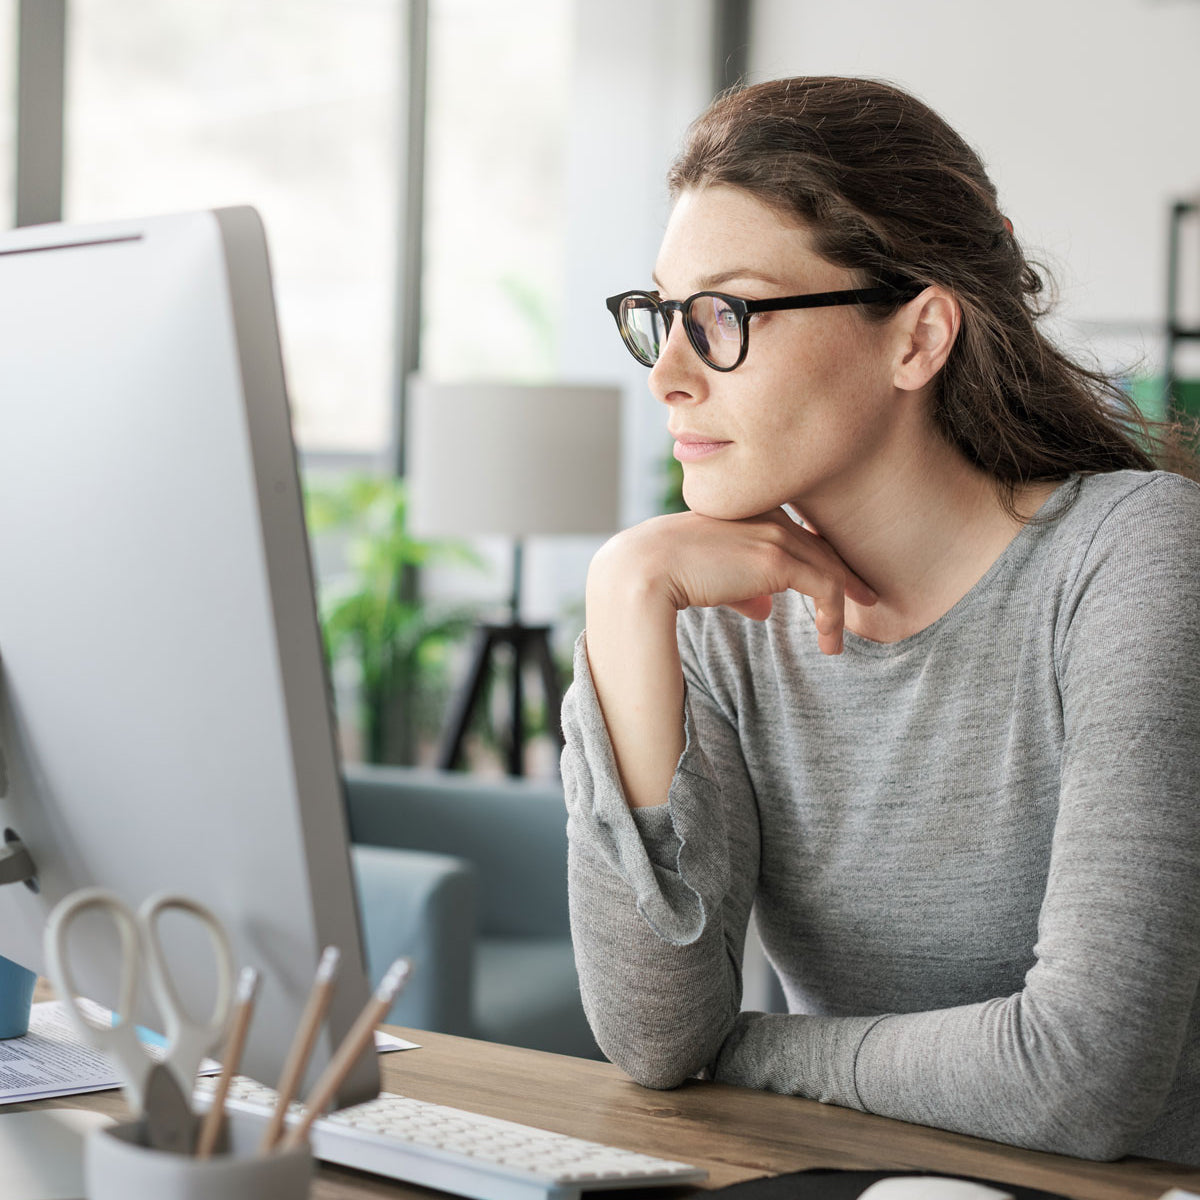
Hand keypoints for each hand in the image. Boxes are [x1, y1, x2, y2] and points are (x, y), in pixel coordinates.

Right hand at [590, 509, 876, 654]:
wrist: (645, 569)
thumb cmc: (665, 573)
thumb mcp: (708, 574)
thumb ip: (740, 588)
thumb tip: (764, 610)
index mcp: (747, 510)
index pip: (796, 531)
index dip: (819, 556)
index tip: (835, 580)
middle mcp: (766, 515)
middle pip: (820, 544)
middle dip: (845, 573)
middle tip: (866, 596)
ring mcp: (774, 535)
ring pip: (828, 567)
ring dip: (841, 606)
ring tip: (837, 638)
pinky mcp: (778, 560)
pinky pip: (825, 588)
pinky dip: (833, 618)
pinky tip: (829, 644)